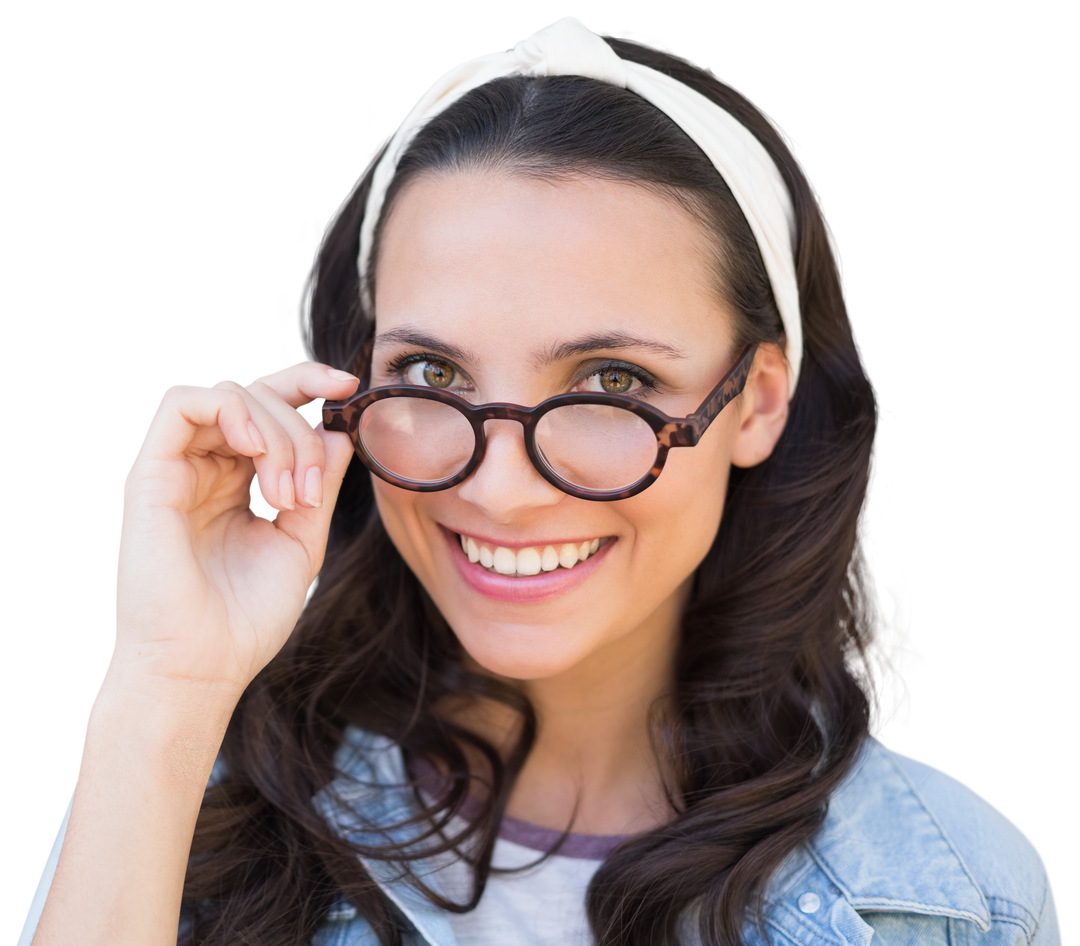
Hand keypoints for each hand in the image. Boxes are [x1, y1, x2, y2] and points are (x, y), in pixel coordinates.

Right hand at [112, 360, 360, 697]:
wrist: (202, 665)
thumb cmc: (247, 617)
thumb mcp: (301, 541)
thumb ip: (321, 484)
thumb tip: (340, 432)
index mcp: (238, 481)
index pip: (269, 406)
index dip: (309, 384)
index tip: (349, 387)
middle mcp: (205, 467)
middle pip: (257, 394)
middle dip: (300, 428)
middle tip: (309, 494)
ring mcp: (176, 467)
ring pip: (229, 394)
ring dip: (275, 432)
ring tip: (284, 495)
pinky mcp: (149, 474)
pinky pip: (180, 402)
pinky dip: (229, 409)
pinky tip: (252, 447)